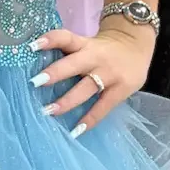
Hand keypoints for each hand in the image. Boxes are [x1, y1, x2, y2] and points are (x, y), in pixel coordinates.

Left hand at [29, 21, 155, 137]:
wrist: (137, 45)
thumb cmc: (104, 49)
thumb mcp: (88, 44)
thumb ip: (70, 54)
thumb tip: (40, 73)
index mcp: (85, 45)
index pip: (66, 38)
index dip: (50, 40)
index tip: (32, 46)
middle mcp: (96, 57)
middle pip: (74, 64)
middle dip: (55, 73)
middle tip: (35, 82)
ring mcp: (109, 74)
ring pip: (87, 87)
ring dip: (67, 100)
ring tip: (50, 111)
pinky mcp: (121, 89)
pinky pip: (103, 107)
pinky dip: (90, 119)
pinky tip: (76, 131)